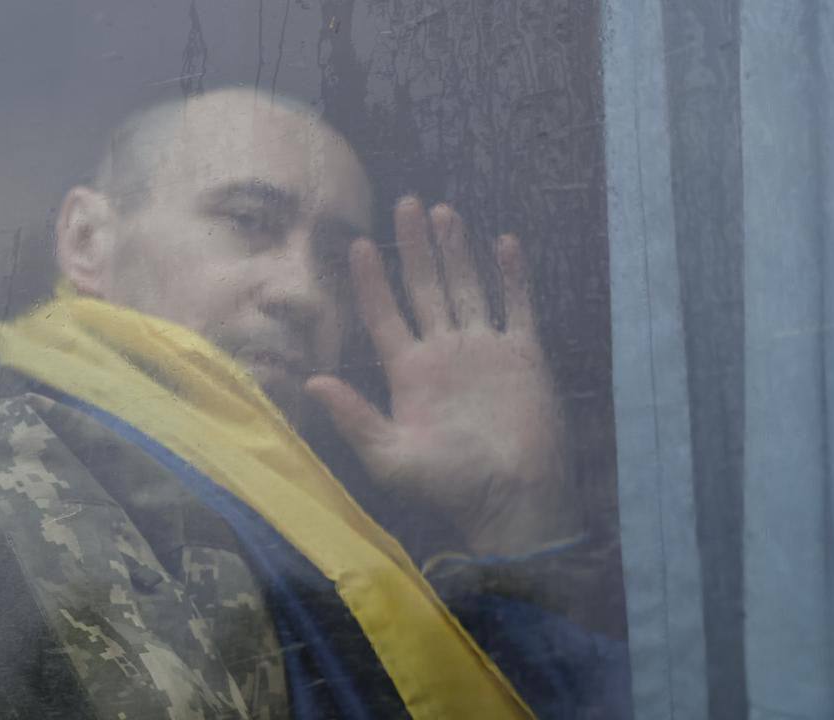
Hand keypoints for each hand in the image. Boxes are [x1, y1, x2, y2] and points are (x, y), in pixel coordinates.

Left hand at [305, 197, 580, 556]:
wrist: (513, 500)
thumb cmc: (450, 485)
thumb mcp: (390, 457)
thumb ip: (353, 417)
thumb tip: (310, 380)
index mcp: (409, 372)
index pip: (384, 314)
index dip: (372, 280)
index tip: (359, 243)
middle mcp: (444, 354)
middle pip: (425, 288)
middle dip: (416, 247)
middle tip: (407, 202)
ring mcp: (485, 351)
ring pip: (467, 288)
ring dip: (457, 251)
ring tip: (444, 211)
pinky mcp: (523, 357)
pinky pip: (517, 306)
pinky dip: (512, 276)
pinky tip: (505, 241)